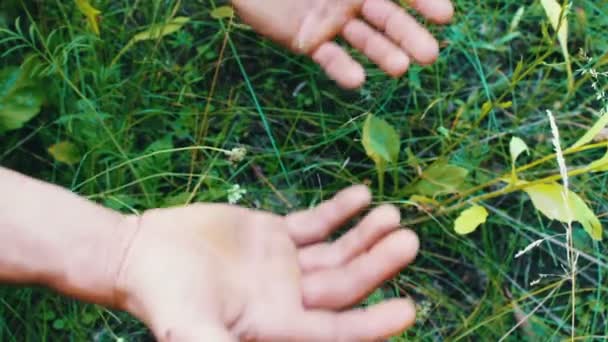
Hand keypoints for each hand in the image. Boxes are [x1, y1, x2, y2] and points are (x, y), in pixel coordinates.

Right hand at [114, 185, 418, 340]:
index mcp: (277, 328)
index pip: (336, 330)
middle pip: (345, 285)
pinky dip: (339, 210)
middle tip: (409, 240)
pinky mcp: (277, 235)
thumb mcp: (189, 331)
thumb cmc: (160, 295)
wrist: (141, 253)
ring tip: (391, 213)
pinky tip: (361, 195)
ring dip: (365, 234)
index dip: (372, 324)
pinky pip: (316, 222)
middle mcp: (290, 300)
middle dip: (377, 264)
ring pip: (337, 252)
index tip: (408, 309)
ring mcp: (287, 266)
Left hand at [231, 0, 453, 88]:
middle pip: (388, 21)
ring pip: (363, 40)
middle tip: (430, 56)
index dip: (424, 2)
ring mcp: (332, 23)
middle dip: (409, 36)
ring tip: (401, 69)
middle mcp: (352, 2)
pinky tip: (357, 81)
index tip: (445, 16)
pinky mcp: (307, 41)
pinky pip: (328, 57)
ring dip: (382, 54)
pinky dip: (342, 69)